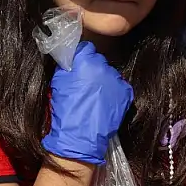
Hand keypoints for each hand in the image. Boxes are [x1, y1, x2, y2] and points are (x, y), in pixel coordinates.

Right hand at [42, 42, 133, 164]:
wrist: (80, 136)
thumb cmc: (65, 109)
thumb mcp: (58, 82)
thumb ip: (67, 65)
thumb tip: (72, 58)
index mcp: (87, 61)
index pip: (86, 48)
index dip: (80, 57)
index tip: (77, 65)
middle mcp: (105, 67)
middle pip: (99, 60)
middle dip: (92, 68)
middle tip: (84, 83)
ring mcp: (117, 80)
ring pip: (109, 73)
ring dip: (103, 80)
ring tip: (94, 95)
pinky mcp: (126, 93)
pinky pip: (119, 86)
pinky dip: (113, 91)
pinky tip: (103, 101)